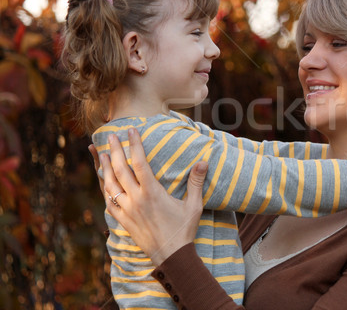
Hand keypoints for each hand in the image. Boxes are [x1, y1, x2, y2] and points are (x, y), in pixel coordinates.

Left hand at [93, 128, 207, 265]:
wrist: (172, 256)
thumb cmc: (184, 229)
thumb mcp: (194, 205)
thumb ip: (196, 182)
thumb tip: (203, 161)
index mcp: (152, 192)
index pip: (139, 162)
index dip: (134, 144)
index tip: (131, 130)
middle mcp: (136, 199)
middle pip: (120, 170)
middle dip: (115, 151)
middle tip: (110, 136)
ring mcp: (127, 211)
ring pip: (110, 185)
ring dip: (105, 168)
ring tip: (101, 154)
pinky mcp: (123, 221)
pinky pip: (109, 202)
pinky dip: (105, 189)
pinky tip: (103, 182)